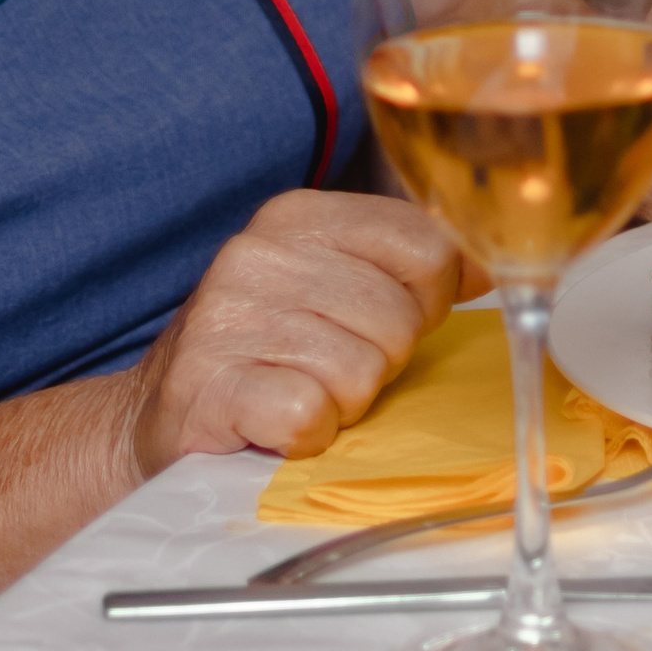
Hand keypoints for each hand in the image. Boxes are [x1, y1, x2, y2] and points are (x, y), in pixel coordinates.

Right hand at [128, 189, 459, 472]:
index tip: (386, 322)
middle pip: (400, 319)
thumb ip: (408, 269)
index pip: (425, 246)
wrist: (162, 415)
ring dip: (343, 403)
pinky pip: (310, 413)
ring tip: (299, 392)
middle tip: (328, 369)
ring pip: (362, 372)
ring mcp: (228, 317)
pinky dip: (306, 434)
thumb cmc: (267, 353)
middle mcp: (257, 253)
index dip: (427, 301)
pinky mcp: (210, 384)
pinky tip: (277, 422)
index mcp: (298, 216)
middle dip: (382, 361)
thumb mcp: (334, 288)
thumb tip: (489, 270)